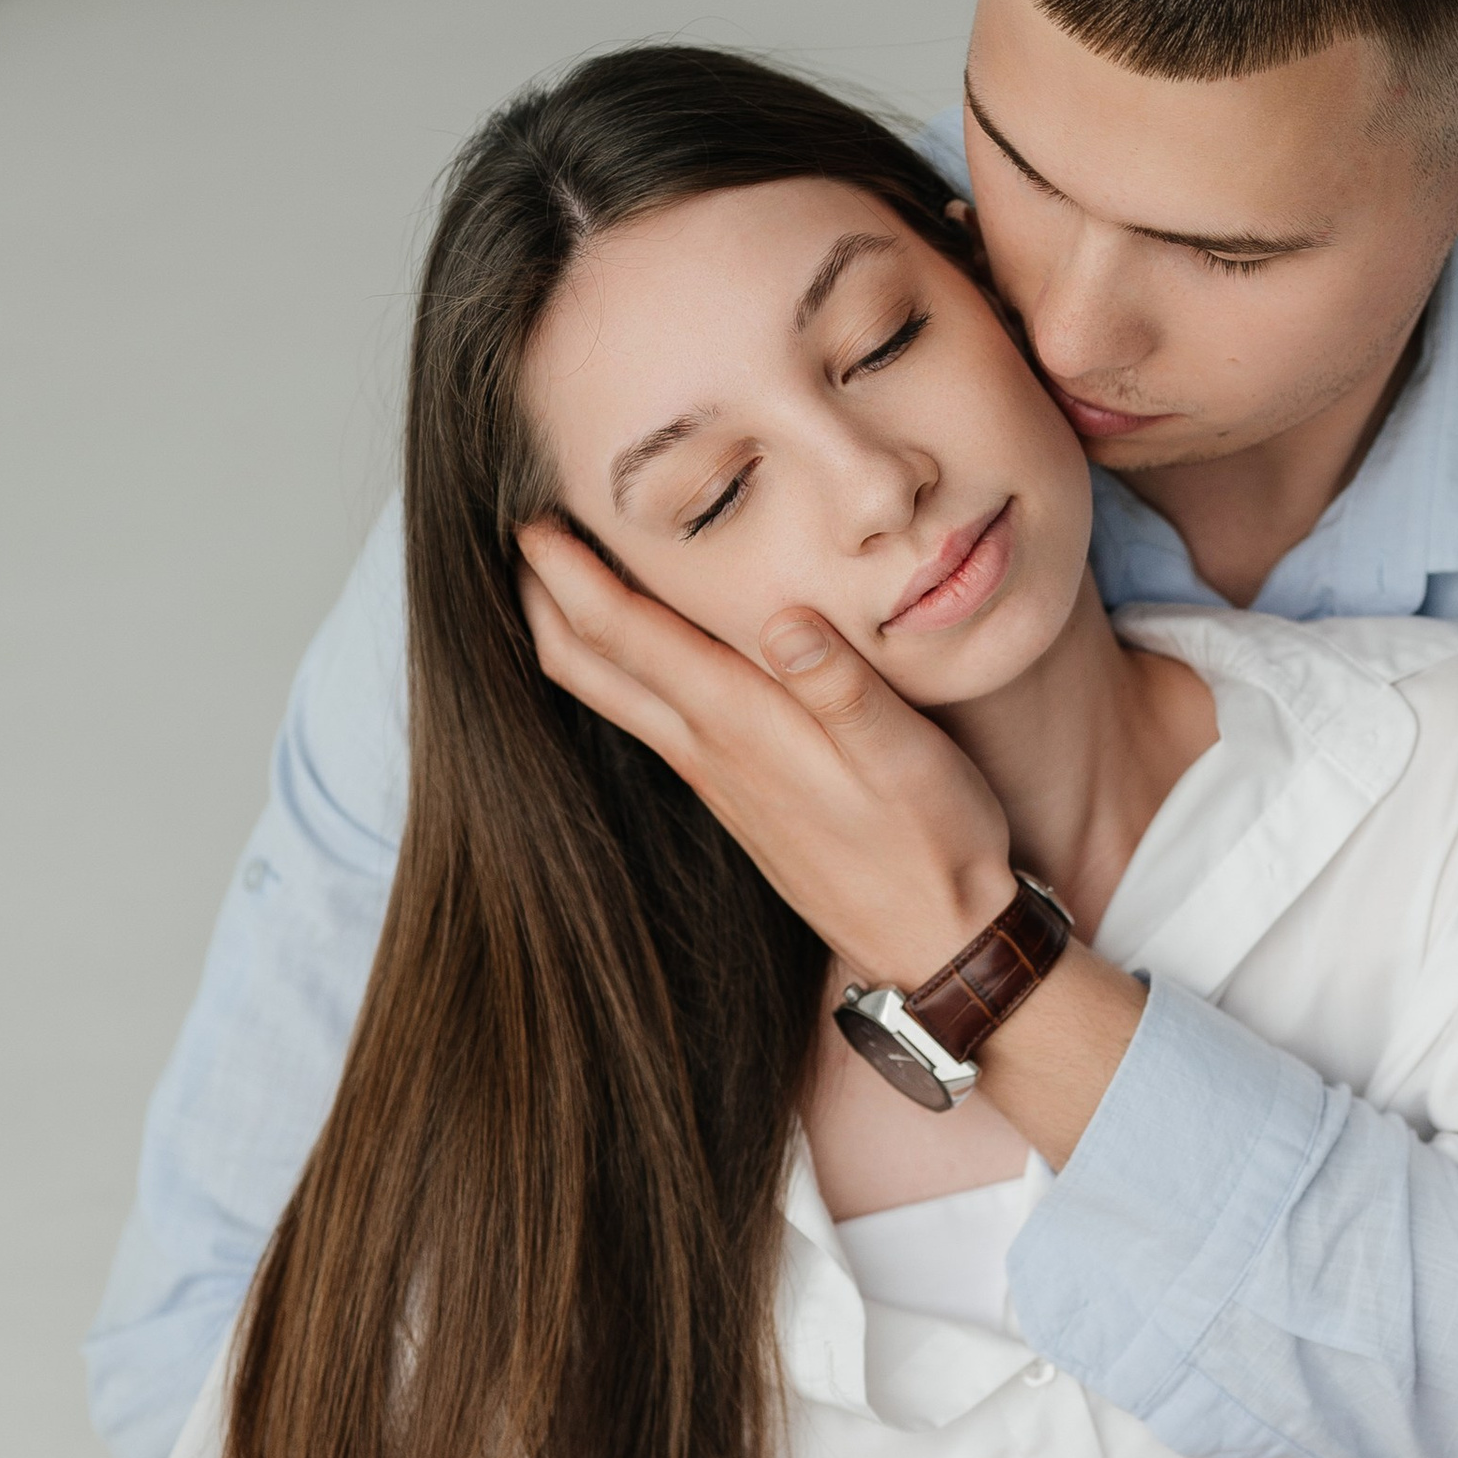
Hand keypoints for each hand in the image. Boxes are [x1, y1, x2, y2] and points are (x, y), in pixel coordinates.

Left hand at [518, 518, 1014, 986]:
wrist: (936, 941)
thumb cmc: (931, 846)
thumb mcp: (905, 759)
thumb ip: (843, 688)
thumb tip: (785, 618)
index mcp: (740, 725)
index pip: (625, 636)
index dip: (570, 574)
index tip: (532, 516)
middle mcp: (709, 750)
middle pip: (588, 668)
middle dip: (542, 600)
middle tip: (521, 532)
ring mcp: (716, 777)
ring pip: (613, 697)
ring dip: (573, 636)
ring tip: (558, 580)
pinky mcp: (737, 796)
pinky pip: (651, 719)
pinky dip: (622, 671)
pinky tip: (645, 653)